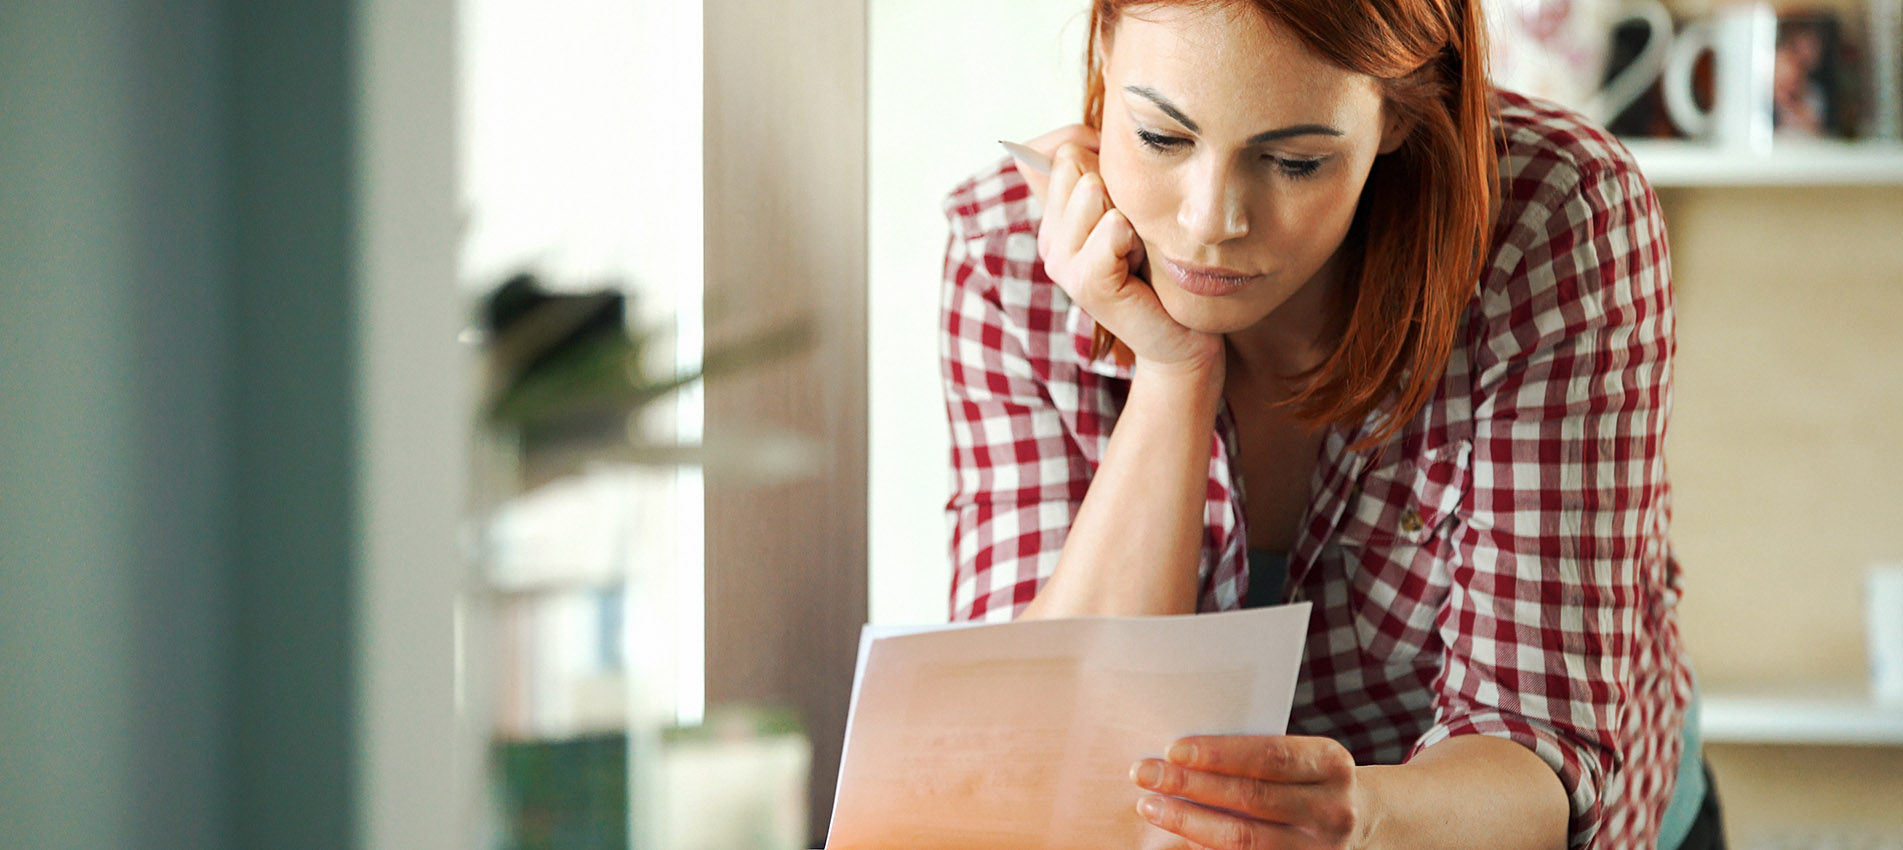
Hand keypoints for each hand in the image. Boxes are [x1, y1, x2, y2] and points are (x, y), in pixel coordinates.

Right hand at [1007, 126, 1220, 375]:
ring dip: (1131, 213)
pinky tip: (1140, 265)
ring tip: (1140, 248)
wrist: (1181, 333)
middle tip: (1135, 231)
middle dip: (1118, 185)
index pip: (1062, 147)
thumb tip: (1067, 133)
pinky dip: (1134, 240)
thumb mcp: (1133, 205)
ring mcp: (1060, 261)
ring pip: (1092, 190)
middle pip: (1074, 163)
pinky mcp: (1085, 284)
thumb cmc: (1162, 266)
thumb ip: (1099, 166)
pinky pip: (1110, 229)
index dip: (1103, 155)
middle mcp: (1049, 236)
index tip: (1129, 196)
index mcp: (1055, 215)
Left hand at [1131, 735, 1366, 849]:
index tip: (1173, 749)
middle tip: (1145, 774)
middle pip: (1252, 797)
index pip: (1270, 756)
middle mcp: (1333, 809)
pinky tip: (1180, 837)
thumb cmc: (1310, 779)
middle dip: (1191, 785)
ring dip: (1189, 822)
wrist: (1363, 822)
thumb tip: (1181, 754)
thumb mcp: (1302, 757)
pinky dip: (1206, 848)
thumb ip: (1256, 755)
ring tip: (1151, 806)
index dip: (1220, 754)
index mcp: (1331, 764)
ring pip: (1245, 839)